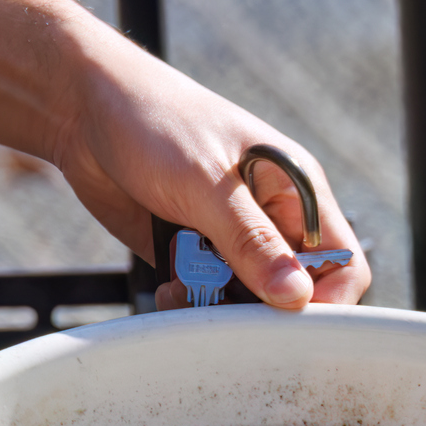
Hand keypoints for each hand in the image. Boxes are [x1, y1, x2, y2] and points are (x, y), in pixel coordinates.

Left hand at [48, 41, 370, 310]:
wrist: (82, 107)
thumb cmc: (154, 120)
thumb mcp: (208, 183)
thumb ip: (252, 243)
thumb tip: (296, 297)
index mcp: (297, 190)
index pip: (344, 263)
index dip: (326, 300)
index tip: (286, 317)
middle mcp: (272, 217)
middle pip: (295, 291)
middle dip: (261, 308)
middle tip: (221, 304)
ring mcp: (232, 236)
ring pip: (249, 300)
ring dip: (220, 307)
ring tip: (184, 289)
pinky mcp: (195, 251)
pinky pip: (210, 296)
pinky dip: (192, 302)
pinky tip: (169, 286)